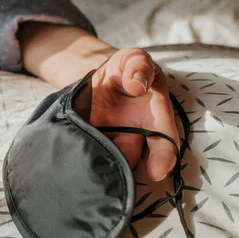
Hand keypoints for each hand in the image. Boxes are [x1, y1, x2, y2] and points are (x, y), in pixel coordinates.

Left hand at [19, 25, 178, 180]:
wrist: (98, 80)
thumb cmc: (124, 70)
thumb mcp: (133, 59)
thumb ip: (138, 66)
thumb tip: (137, 85)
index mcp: (154, 116)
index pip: (164, 140)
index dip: (163, 158)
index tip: (157, 173)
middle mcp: (135, 136)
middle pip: (133, 160)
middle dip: (125, 171)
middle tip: (113, 178)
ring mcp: (113, 144)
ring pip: (110, 163)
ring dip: (102, 169)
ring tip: (90, 171)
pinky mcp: (92, 146)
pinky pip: (88, 158)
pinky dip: (82, 163)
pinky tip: (74, 166)